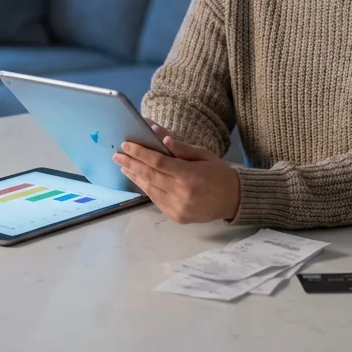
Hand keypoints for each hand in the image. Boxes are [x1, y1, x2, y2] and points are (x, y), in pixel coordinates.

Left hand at [113, 121, 240, 223]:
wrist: (234, 200)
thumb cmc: (219, 173)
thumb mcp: (202, 155)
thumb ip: (180, 147)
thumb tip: (159, 134)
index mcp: (189, 176)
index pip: (158, 162)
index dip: (140, 153)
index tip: (126, 144)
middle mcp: (181, 193)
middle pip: (149, 175)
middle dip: (131, 163)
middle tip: (117, 154)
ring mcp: (177, 207)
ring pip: (150, 189)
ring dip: (135, 176)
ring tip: (123, 166)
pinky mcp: (176, 216)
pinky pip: (156, 200)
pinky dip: (146, 188)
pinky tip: (139, 178)